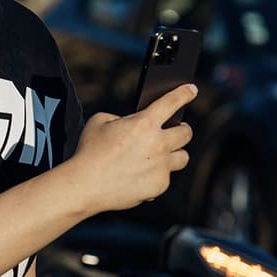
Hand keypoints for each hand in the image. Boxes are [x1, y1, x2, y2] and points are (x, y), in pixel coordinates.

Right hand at [72, 83, 196, 214]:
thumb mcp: (100, 121)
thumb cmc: (89, 151)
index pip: (172, 102)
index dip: (184, 93)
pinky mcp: (159, 185)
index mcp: (144, 122)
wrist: (85, 185)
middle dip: (182, 129)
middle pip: (186, 133)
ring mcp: (161, 166)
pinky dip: (156, 175)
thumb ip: (121, 118)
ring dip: (174, 154)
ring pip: (182, 157)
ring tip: (162, 155)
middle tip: (175, 130)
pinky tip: (142, 175)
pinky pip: (165, 178)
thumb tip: (131, 124)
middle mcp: (158, 143)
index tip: (191, 90)